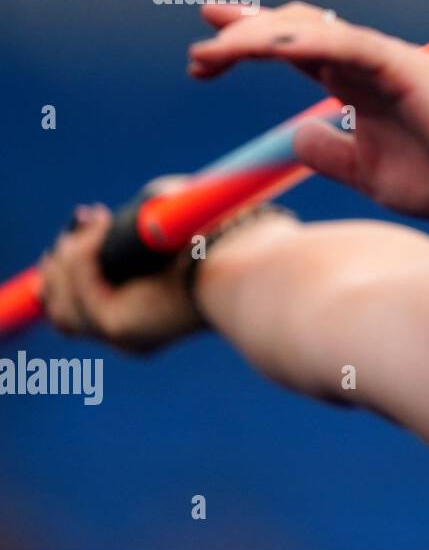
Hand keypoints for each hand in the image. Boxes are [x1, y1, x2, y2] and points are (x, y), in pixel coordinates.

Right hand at [38, 178, 204, 352]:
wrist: (246, 262)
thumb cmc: (221, 235)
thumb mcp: (166, 221)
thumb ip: (131, 226)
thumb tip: (89, 222)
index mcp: (144, 310)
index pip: (81, 297)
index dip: (71, 260)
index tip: (88, 218)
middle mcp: (131, 329)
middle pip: (60, 303)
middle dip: (63, 256)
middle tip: (88, 217)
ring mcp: (122, 333)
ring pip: (60, 297)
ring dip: (70, 252)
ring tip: (97, 221)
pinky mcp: (119, 328)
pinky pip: (76, 285)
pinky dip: (81, 252)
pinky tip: (101, 226)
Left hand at [187, 1, 428, 220]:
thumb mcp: (374, 174)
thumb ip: (335, 155)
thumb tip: (297, 138)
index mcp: (364, 88)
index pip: (299, 54)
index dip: (251, 48)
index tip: (205, 58)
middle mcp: (370, 65)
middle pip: (294, 30)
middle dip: (241, 34)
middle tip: (199, 55)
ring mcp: (384, 60)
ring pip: (306, 29)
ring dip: (253, 37)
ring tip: (210, 54)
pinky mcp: (401, 63)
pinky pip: (335, 40)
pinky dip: (291, 40)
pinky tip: (254, 48)